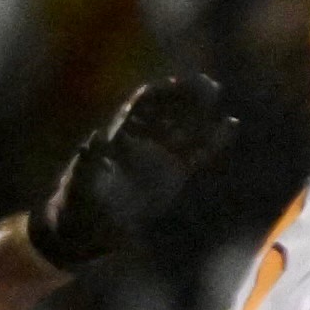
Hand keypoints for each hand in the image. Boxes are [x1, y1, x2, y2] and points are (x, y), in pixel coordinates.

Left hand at [27, 74, 235, 271]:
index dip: (159, 93)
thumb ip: (88, 162)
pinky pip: (199, 152)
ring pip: (184, 126)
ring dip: (199, 109)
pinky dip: (214, 139)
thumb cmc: (79, 203)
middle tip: (206, 83)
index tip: (177, 83)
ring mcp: (159, 156)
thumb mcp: (80, 182)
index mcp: (119, 136)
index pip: (141, 106)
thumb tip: (93, 140)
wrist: (90, 226)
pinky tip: (230, 124)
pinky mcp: (175, 174)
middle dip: (183, 94)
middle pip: (166, 109)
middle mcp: (141, 140)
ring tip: (216, 91)